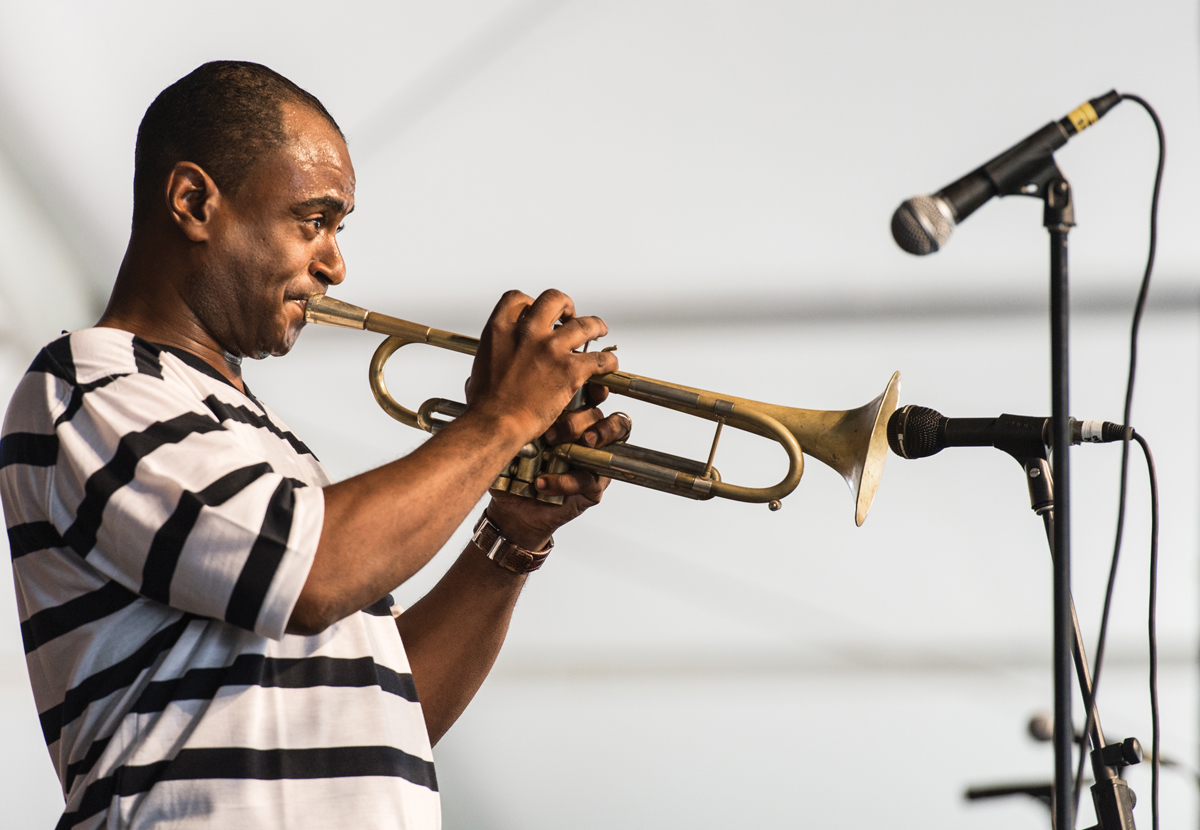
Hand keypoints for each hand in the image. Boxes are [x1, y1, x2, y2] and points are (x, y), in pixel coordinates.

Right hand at [465, 290, 618, 444]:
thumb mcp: (479, 367)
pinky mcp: (569, 369)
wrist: (495, 423)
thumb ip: (491, 355)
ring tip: (599, 330)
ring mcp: (550, 349)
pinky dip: (608, 362)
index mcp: (500, 328)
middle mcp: (527, 332)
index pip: (518, 298)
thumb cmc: (484, 404)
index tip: (539, 313)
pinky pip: (599, 358)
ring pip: (584, 324)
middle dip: (566, 305)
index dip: (531, 303)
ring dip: (595, 326)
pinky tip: (608, 366)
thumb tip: (490, 359)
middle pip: (554, 299)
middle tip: (570, 316)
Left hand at [485, 400, 632, 549]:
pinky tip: (542, 482)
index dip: (595, 388)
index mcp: (571, 415)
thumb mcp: (514, 435)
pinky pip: (589, 479)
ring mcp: (594, 460)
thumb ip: (521, 413)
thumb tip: (515, 391)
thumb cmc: (513, 466)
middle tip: (552, 434)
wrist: (511, 506)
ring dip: (594, 439)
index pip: (594, 394)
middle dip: (579, 421)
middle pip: (601, 415)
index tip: (583, 389)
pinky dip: (565, 481)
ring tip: (566, 450)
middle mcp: (587, 434)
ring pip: (612, 442)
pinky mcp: (593, 487)